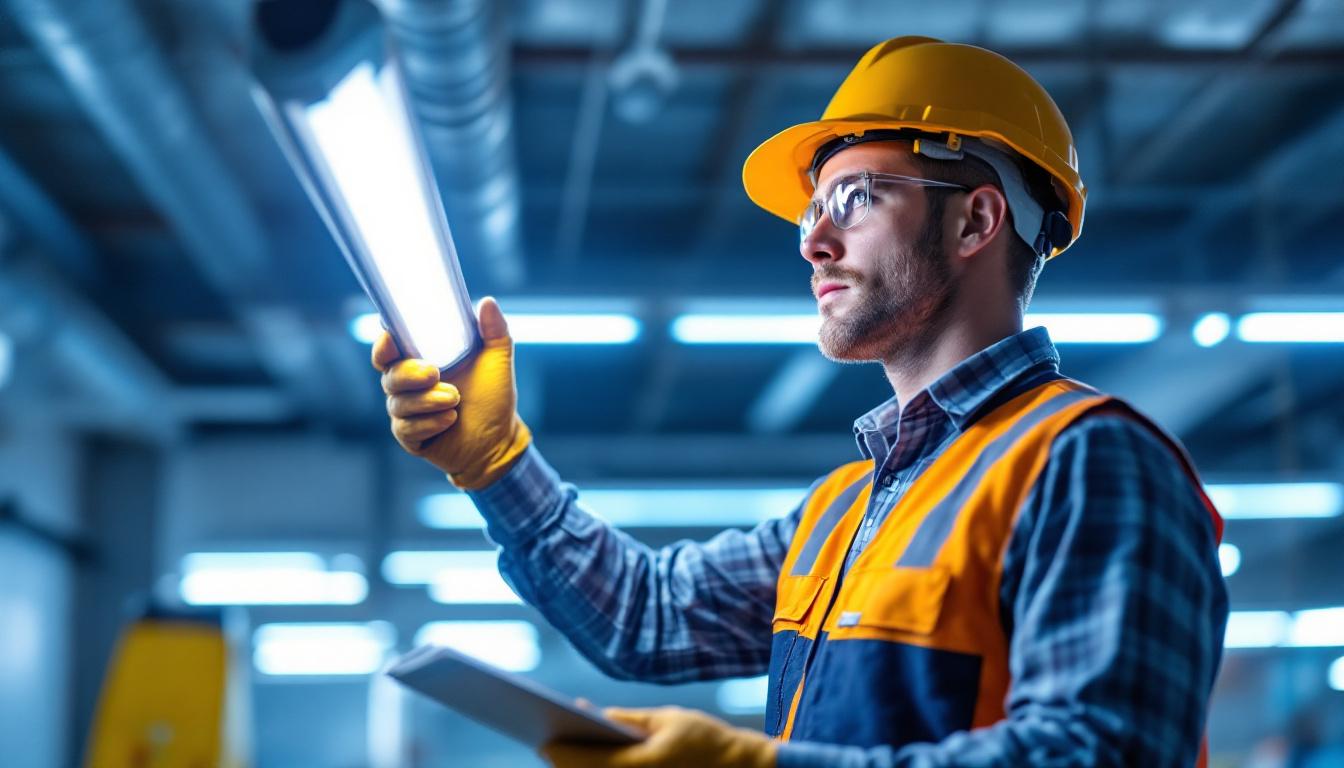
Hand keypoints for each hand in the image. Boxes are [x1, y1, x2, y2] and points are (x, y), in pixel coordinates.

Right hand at [372, 297, 530, 488]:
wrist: (500, 439)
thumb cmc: (493, 397)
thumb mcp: (496, 361)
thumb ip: (494, 331)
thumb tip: (488, 302)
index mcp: (420, 362)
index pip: (389, 351)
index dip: (383, 344)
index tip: (390, 338)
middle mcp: (408, 387)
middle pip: (390, 376)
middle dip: (410, 374)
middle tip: (434, 373)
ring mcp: (408, 413)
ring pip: (399, 404)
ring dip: (427, 401)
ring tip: (454, 400)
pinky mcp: (411, 438)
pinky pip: (406, 430)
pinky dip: (429, 424)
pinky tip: (450, 420)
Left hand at [541, 706, 776, 767]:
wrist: (740, 767)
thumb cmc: (705, 739)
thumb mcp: (665, 719)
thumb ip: (628, 720)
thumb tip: (595, 714)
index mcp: (639, 763)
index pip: (588, 761)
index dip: (561, 752)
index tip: (543, 742)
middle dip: (567, 761)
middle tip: (546, 745)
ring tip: (564, 754)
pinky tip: (593, 761)